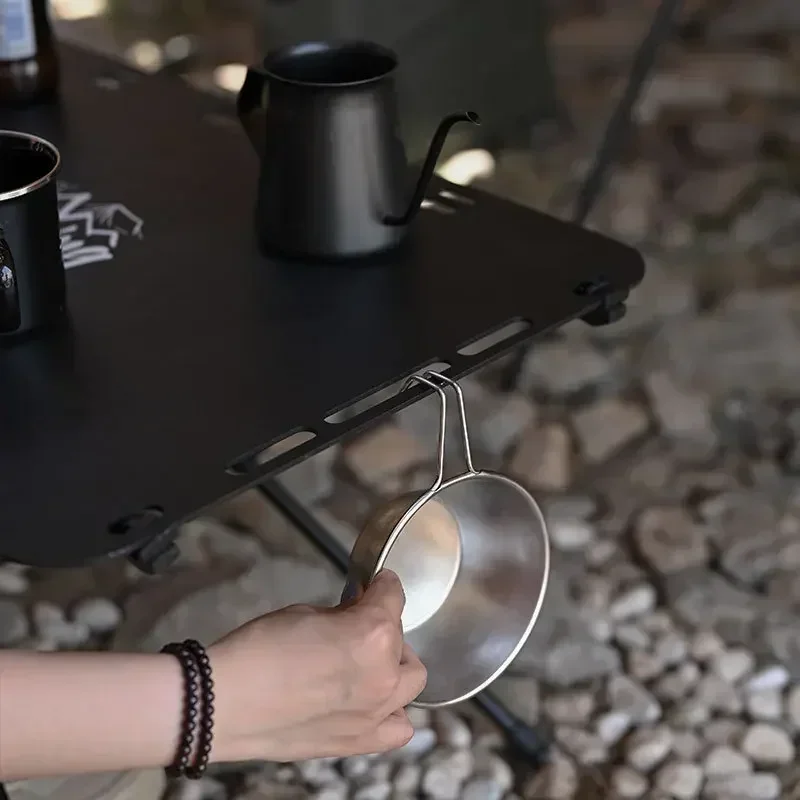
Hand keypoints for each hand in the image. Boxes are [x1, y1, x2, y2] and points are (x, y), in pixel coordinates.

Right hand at [208, 569, 426, 762]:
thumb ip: (343, 615)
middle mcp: (384, 675)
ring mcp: (375, 714)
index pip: (394, 597)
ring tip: (368, 663)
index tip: (377, 583)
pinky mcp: (358, 742)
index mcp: (373, 634)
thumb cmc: (259, 650)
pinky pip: (397, 729)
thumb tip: (355, 614)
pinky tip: (370, 702)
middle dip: (386, 628)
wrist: (225, 702)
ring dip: (394, 668)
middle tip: (361, 624)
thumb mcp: (307, 613)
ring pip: (410, 684)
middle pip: (404, 642)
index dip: (383, 584)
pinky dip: (391, 713)